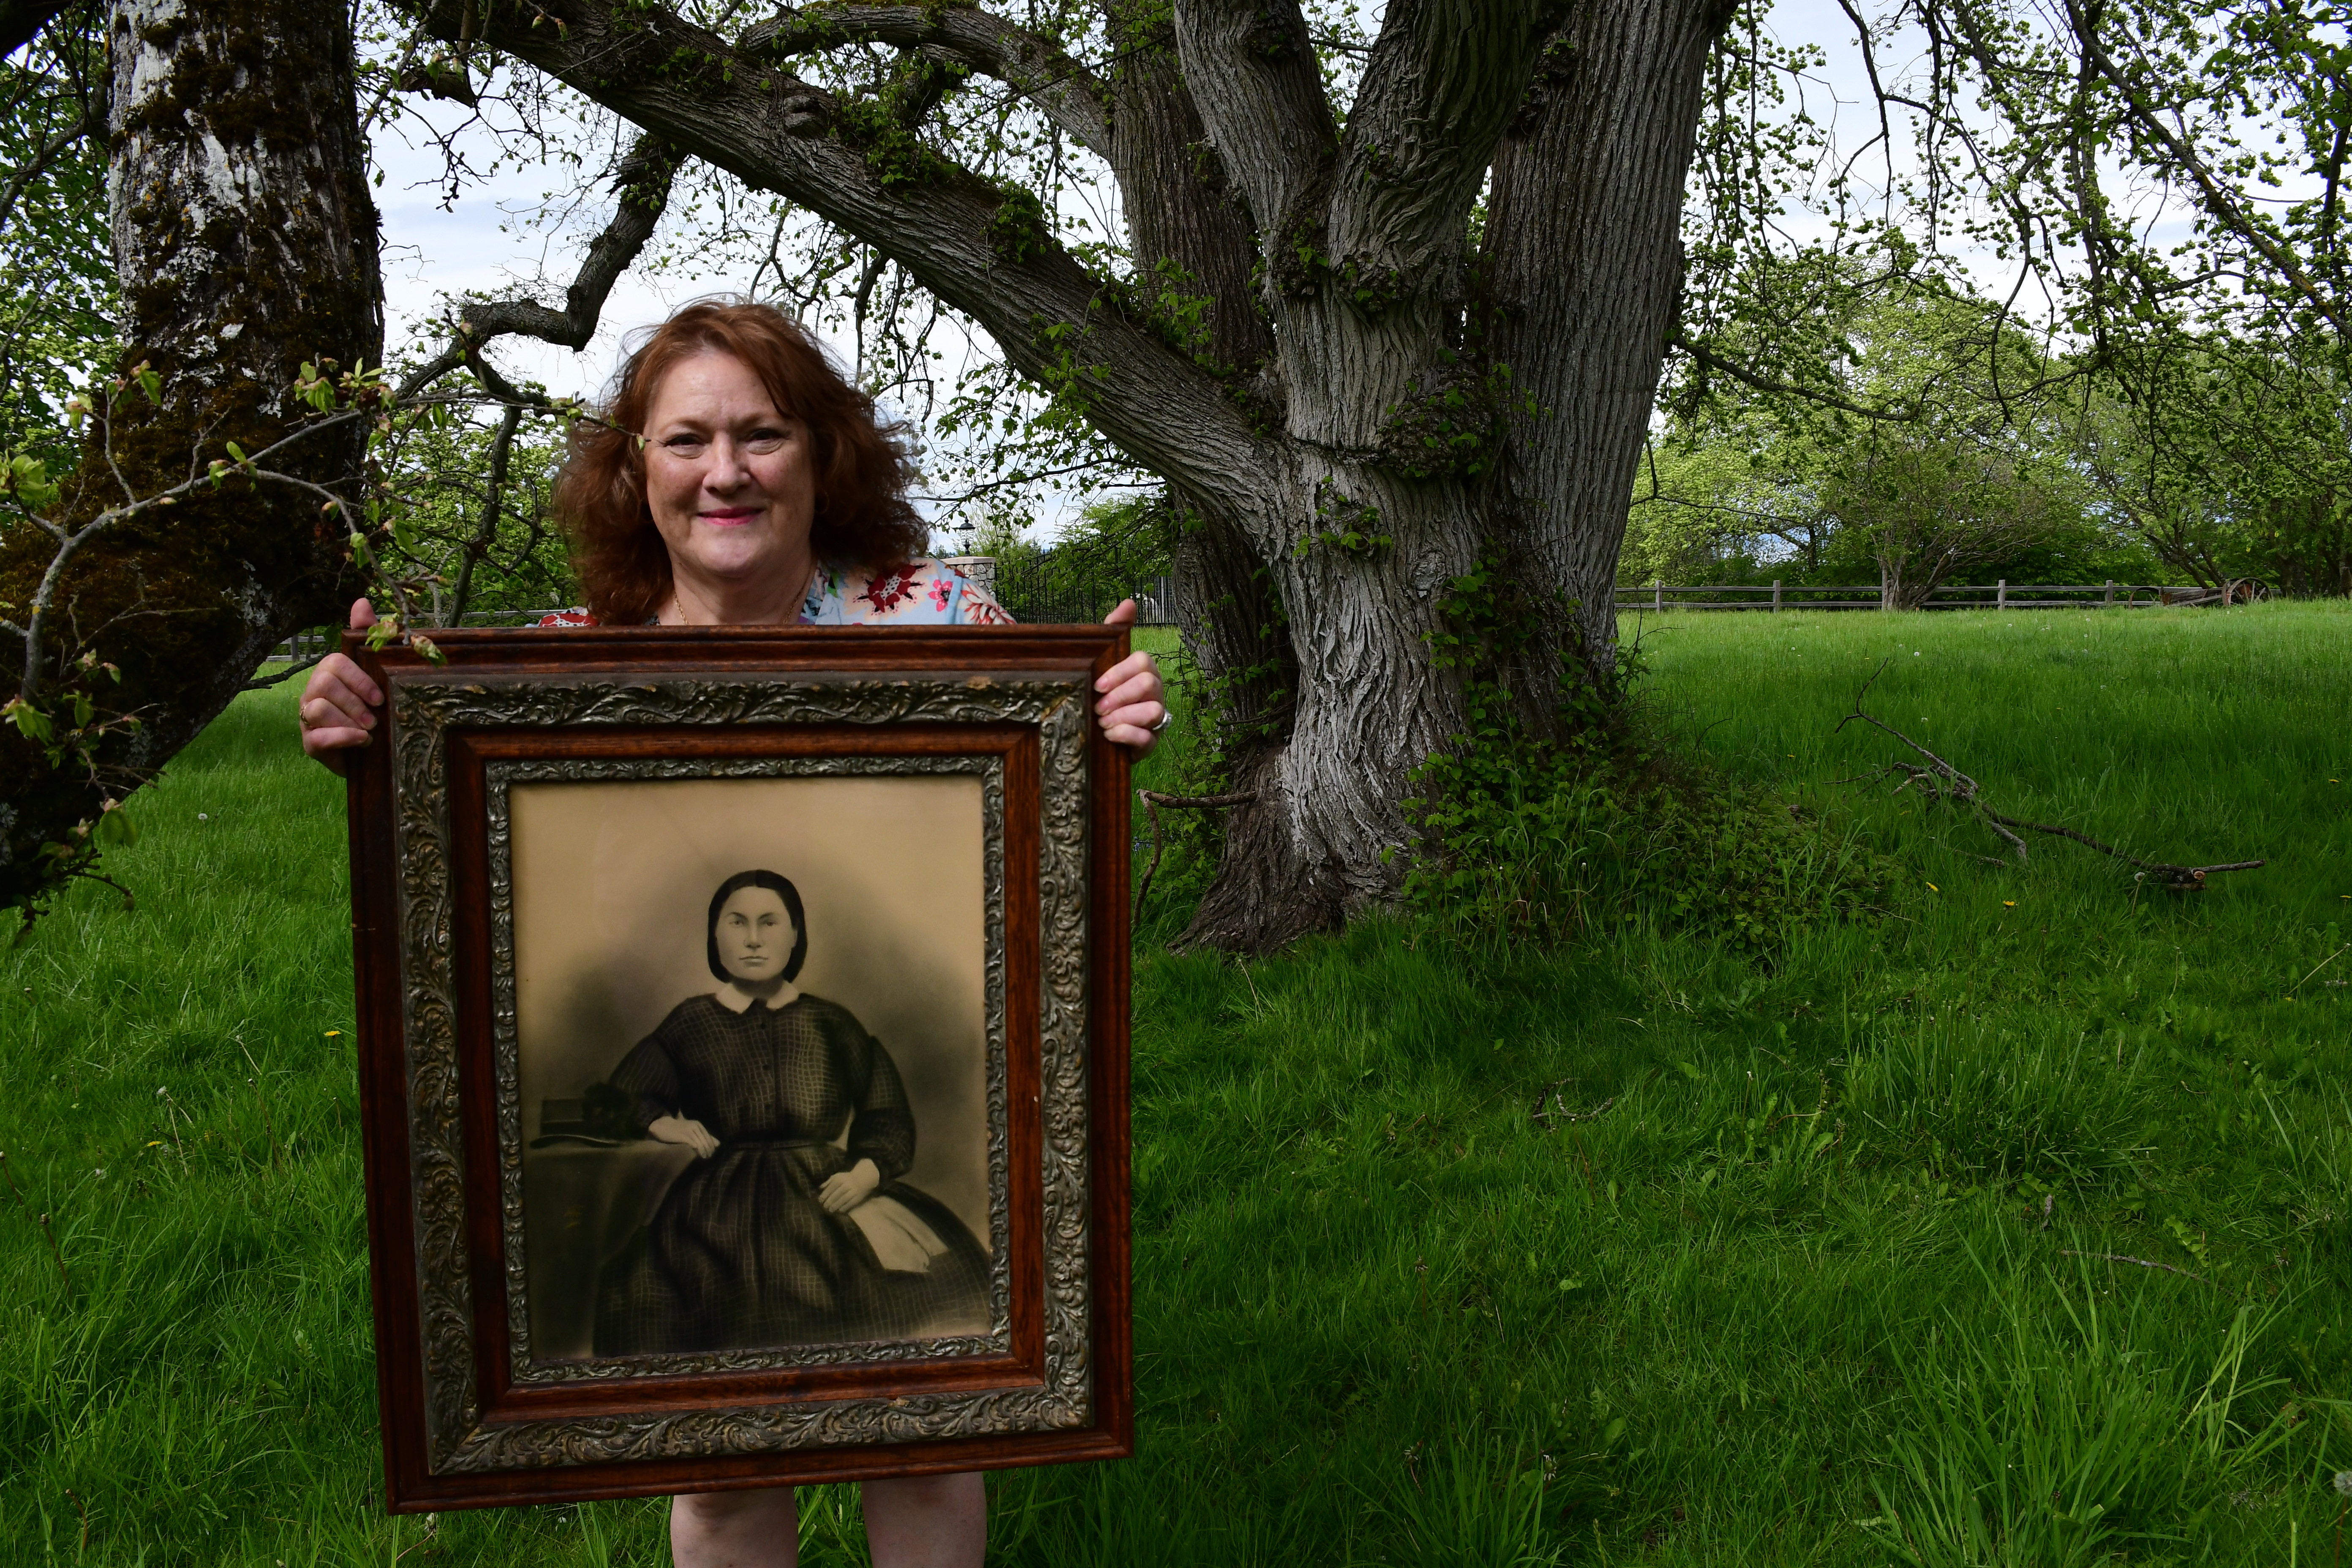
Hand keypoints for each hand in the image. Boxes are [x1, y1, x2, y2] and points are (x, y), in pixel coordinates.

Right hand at [298, 598, 383, 775]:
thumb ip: (371, 638)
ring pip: (317, 709)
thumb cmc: (375, 709)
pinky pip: (317, 737)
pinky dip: (343, 738)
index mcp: (330, 674)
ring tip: (370, 731)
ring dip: (349, 720)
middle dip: (353, 702)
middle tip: (375, 718)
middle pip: (323, 684)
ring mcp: (308, 718)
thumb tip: (361, 601)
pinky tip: (362, 741)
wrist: (374, 752)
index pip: (334, 663)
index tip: (380, 697)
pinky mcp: (310, 743)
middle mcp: (314, 693)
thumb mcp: (380, 674)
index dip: (358, 679)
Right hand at [647, 1114, 719, 1158]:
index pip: (709, 1137)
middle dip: (709, 1150)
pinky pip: (693, 1144)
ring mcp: (689, 1131)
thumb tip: (718, 1144)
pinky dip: (697, 1150)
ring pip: (701, 1143)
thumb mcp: (693, 1130)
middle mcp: (695, 1126)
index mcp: (698, 1125)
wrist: (663, 1126)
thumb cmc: (679, 1129)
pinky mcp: (683, 1136)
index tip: (712, 1153)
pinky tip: (697, 1155)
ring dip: (704, 1151)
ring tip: (704, 1157)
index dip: (711, 1146)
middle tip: (709, 1157)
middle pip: (706, 1141)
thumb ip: (705, 1136)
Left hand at [818, 1157, 880, 1212]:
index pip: (830, 1188)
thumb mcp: (837, 1176)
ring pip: (842, 1200)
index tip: (820, 1200)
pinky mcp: (857, 1197)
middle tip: (824, 1206)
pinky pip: (849, 1204)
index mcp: (839, 1179)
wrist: (863, 1178)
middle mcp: (845, 1185)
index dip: (824, 1195)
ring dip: (835, 1206)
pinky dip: (844, 1208)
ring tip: (830, 1210)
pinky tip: (840, 1210)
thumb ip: (828, 1182)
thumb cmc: (847, 1178)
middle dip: (829, 1202)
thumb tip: (820, 1188)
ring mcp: (852, 1192)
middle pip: (835, 1195)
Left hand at [1096, 599, 1167, 755]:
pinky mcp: (1151, 743)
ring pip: (1152, 710)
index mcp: (1144, 671)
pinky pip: (1147, 738)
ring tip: (1102, 722)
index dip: (1119, 672)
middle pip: (1148, 684)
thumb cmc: (1102, 694)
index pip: (1143, 661)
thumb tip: (1129, 602)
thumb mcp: (1103, 662)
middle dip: (1120, 696)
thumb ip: (1114, 631)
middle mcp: (1155, 692)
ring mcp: (1156, 719)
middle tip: (1097, 706)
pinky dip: (1125, 735)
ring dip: (1122, 716)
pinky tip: (1108, 736)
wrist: (1097, 734)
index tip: (1097, 684)